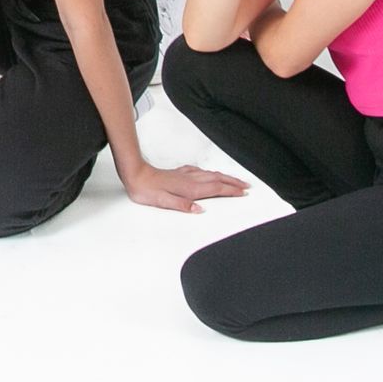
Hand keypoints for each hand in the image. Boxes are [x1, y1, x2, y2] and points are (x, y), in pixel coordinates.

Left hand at [121, 161, 249, 213]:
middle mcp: (190, 179)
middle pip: (217, 179)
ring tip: (235, 180)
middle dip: (233, 182)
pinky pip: (201, 172)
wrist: (135, 174)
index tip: (244, 192)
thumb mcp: (163, 202)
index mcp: (189, 188)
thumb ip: (182, 205)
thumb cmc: (147, 190)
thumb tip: (200, 209)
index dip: (231, 190)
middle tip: (247, 185)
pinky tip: (209, 174)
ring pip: (211, 174)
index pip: (216, 188)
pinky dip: (211, 173)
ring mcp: (185, 174)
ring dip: (225, 177)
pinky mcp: (179, 172)